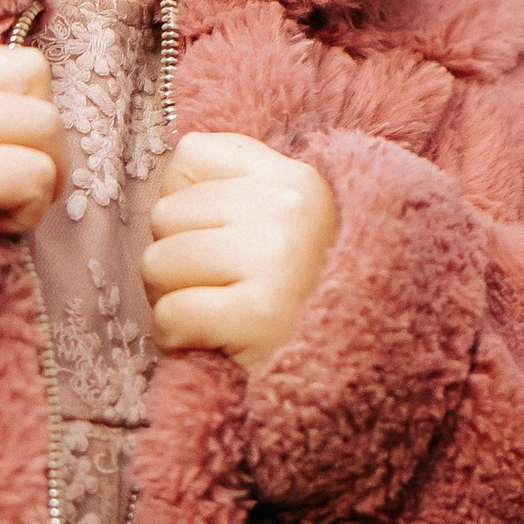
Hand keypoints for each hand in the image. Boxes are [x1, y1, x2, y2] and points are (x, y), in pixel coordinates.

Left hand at [145, 134, 336, 372]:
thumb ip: (241, 191)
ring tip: (215, 315)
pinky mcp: (258, 314)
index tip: (219, 240)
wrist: (365, 366)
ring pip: (158, 262)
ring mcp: (274, 258)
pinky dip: (176, 337)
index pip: (191, 157)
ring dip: (171, 299)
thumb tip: (170, 186)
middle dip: (175, 259)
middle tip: (215, 290)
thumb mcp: (295, 224)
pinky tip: (214, 343)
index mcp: (295, 178)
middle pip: (165, 213)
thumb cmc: (311, 296)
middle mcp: (286, 207)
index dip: (189, 205)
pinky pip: (170, 314)